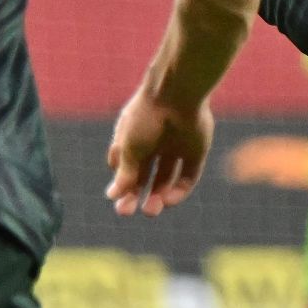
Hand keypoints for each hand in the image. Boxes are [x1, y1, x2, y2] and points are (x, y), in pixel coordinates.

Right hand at [105, 88, 212, 217]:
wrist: (177, 95)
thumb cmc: (145, 118)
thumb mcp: (129, 148)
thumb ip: (124, 173)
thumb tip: (112, 196)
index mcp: (133, 138)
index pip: (125, 168)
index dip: (122, 186)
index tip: (119, 201)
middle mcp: (154, 143)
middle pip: (145, 176)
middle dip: (137, 195)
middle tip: (128, 212)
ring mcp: (175, 147)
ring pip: (166, 178)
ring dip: (158, 197)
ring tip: (151, 210)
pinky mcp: (196, 150)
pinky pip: (188, 176)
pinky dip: (178, 191)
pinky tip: (168, 200)